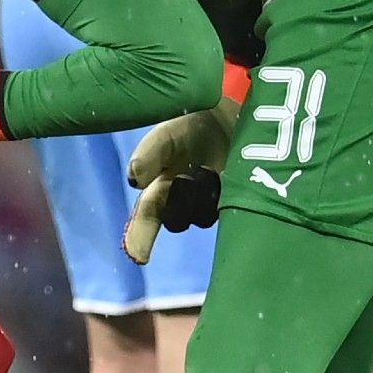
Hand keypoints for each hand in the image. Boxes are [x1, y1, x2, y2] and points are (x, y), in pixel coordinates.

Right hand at [123, 100, 237, 264]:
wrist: (235, 115)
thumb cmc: (194, 124)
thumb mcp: (168, 134)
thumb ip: (149, 153)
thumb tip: (135, 181)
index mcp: (160, 186)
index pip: (147, 216)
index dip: (140, 237)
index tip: (139, 257)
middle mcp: (182, 201)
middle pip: (177, 219)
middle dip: (182, 200)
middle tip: (191, 172)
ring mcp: (211, 205)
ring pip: (203, 217)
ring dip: (207, 195)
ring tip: (215, 166)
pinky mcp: (237, 204)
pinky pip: (230, 213)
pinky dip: (229, 196)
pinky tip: (232, 175)